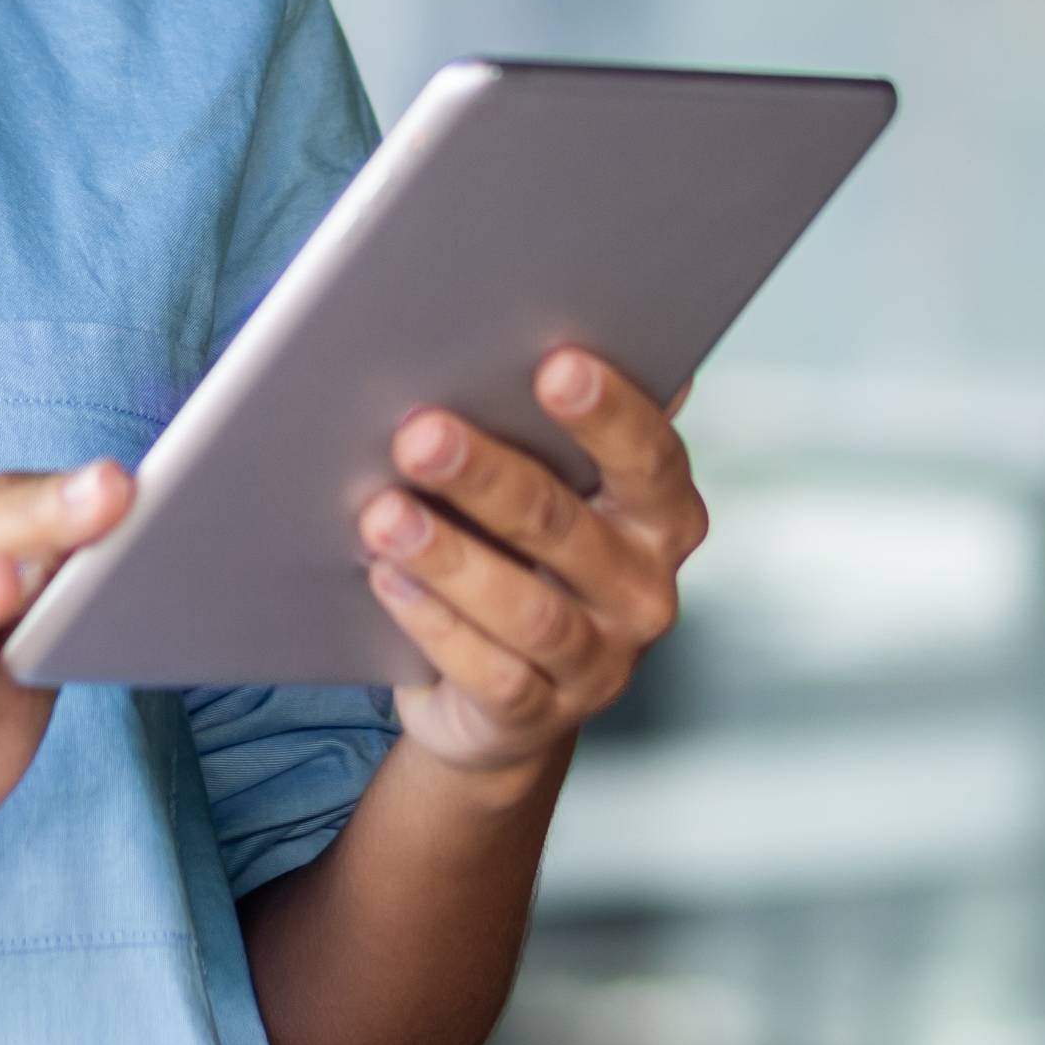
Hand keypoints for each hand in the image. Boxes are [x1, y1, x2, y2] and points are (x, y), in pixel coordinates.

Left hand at [357, 348, 706, 776]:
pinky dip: (434, 624)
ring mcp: (600, 662)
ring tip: (383, 514)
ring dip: (449, 558)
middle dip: (490, 476)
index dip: (610, 413)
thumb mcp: (550, 489)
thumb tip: (514, 327)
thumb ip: (543, 425)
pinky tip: (388, 579)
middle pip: (567, 527)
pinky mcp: (541, 718)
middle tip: (420, 431)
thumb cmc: (521, 554)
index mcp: (662, 515)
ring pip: (527, 609)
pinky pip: (489, 673)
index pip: (650, 458)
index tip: (554, 363)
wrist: (502, 699)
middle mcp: (645, 589)